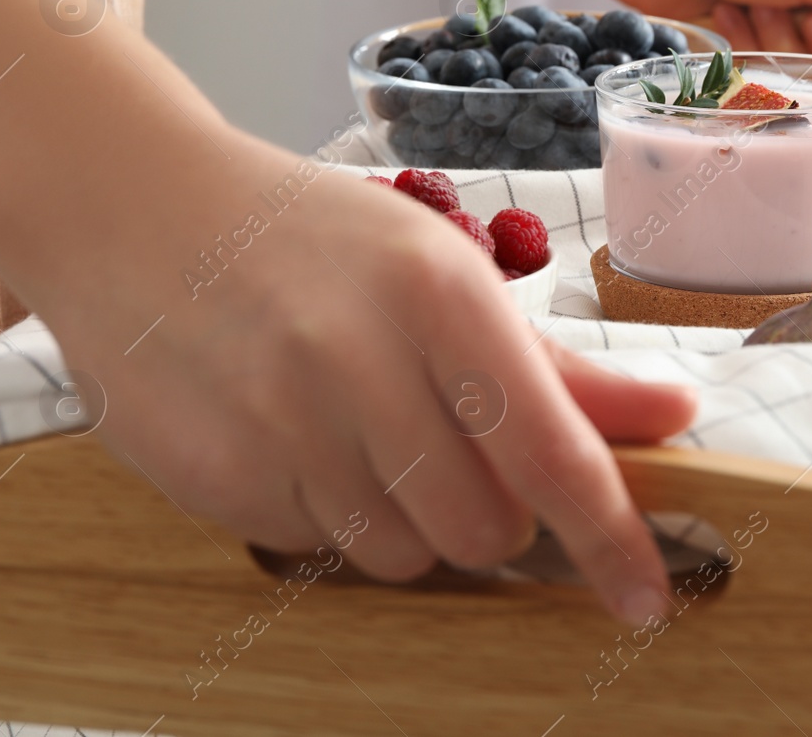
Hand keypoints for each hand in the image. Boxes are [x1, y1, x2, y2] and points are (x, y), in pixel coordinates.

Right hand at [47, 132, 695, 624]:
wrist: (136, 213)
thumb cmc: (315, 241)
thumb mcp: (445, 272)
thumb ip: (562, 364)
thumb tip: (675, 413)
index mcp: (440, 292)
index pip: (552, 451)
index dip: (612, 536)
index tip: (647, 598)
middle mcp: (359, 358)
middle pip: (484, 529)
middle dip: (495, 519)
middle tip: (456, 453)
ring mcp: (278, 423)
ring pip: (402, 556)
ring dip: (411, 521)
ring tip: (364, 432)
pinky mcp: (216, 476)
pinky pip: (318, 550)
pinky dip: (331, 514)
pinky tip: (294, 435)